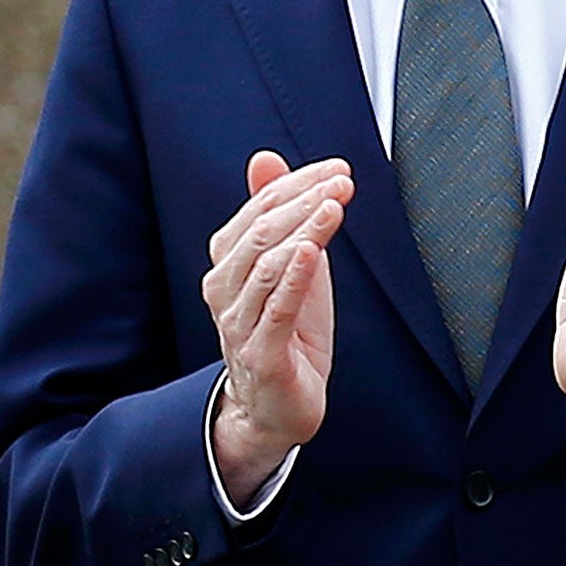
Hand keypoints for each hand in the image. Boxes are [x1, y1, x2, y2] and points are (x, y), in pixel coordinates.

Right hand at [203, 150, 352, 506]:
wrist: (276, 407)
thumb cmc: (285, 334)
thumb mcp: (287, 269)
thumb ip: (276, 217)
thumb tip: (265, 158)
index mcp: (227, 264)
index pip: (257, 210)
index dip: (296, 185)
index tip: (337, 169)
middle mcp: (223, 290)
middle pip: (259, 232)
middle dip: (303, 200)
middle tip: (342, 182)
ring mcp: (238, 323)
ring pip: (265, 265)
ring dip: (303, 230)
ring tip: (334, 205)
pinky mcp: (261, 354)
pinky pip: (274, 309)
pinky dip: (290, 277)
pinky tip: (309, 250)